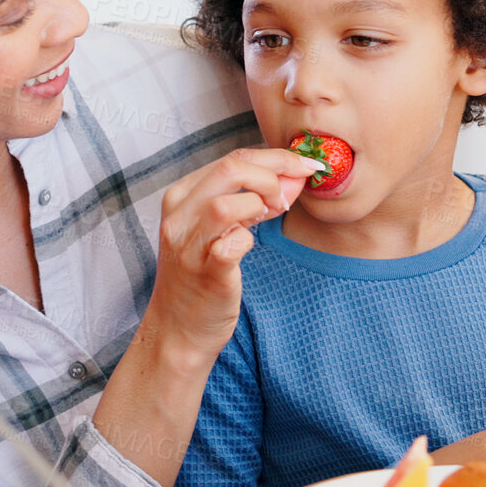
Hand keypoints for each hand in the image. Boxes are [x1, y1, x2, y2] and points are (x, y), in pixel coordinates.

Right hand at [141, 148, 323, 358]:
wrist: (178, 329)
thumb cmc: (203, 274)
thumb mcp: (222, 227)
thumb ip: (254, 199)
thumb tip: (296, 175)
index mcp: (182, 195)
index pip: (233, 157)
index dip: (277, 157)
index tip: (307, 166)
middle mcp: (180, 215)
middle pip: (231, 168)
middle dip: (275, 173)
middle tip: (292, 194)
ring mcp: (189, 245)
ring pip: (226, 203)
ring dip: (261, 203)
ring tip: (272, 216)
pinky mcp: (204, 273)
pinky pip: (231, 245)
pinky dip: (248, 240)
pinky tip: (249, 245)